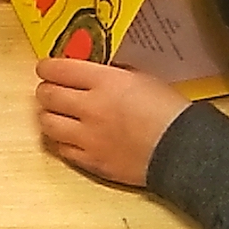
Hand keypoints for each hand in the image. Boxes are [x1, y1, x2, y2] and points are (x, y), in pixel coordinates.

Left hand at [35, 58, 188, 186]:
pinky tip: (71, 137)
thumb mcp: (142, 78)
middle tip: (50, 89)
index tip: (46, 68)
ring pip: (47, 123)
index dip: (47, 67)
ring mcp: (88, 137)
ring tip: (57, 114)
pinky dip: (62, 141)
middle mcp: (90, 108)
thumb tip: (94, 73)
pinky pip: (62, 149)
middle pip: (47, 95)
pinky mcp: (91, 161)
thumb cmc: (170, 112)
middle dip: (45, 90)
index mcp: (104, 81)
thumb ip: (113, 74)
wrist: (183, 149)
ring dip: (49, 115)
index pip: (58, 69)